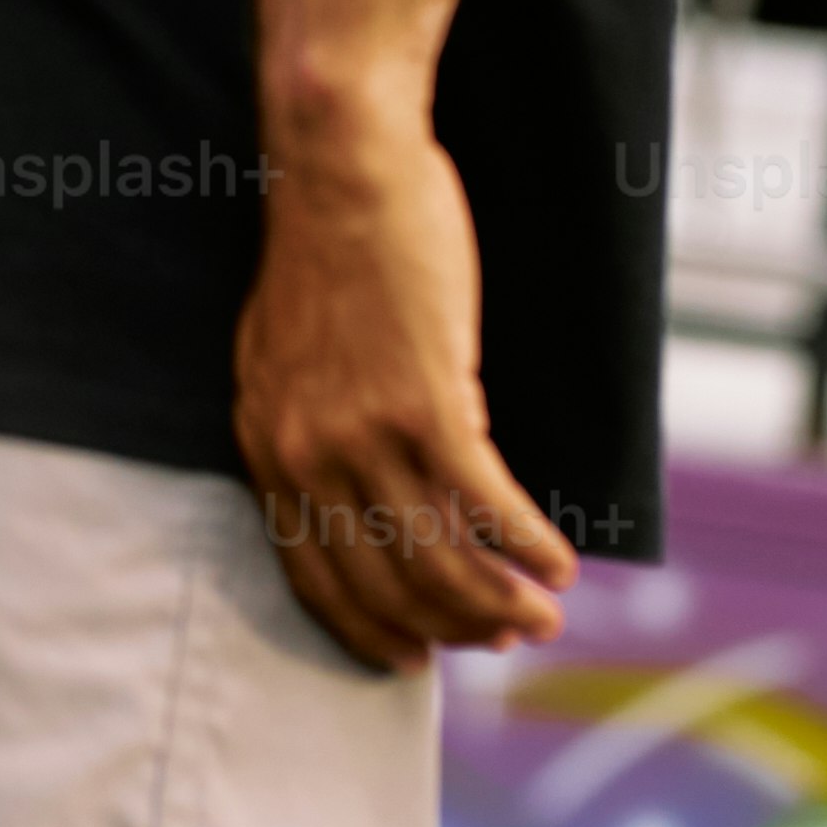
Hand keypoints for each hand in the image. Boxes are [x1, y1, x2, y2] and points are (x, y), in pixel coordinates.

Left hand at [231, 101, 574, 671]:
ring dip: (501, 603)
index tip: (411, 659)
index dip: (367, 628)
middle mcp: (305, 453)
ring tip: (545, 616)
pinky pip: (487, 506)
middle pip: (384, 582)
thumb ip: (309, 425)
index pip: (310, 574)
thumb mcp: (285, 353)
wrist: (341, 167)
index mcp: (266, 445)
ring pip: (440, 558)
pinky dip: (530, 545)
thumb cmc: (326, 247)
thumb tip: (357, 486)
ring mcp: (363, 433)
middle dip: (450, 628)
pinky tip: (560, 560)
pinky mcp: (426, 403)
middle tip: (504, 641)